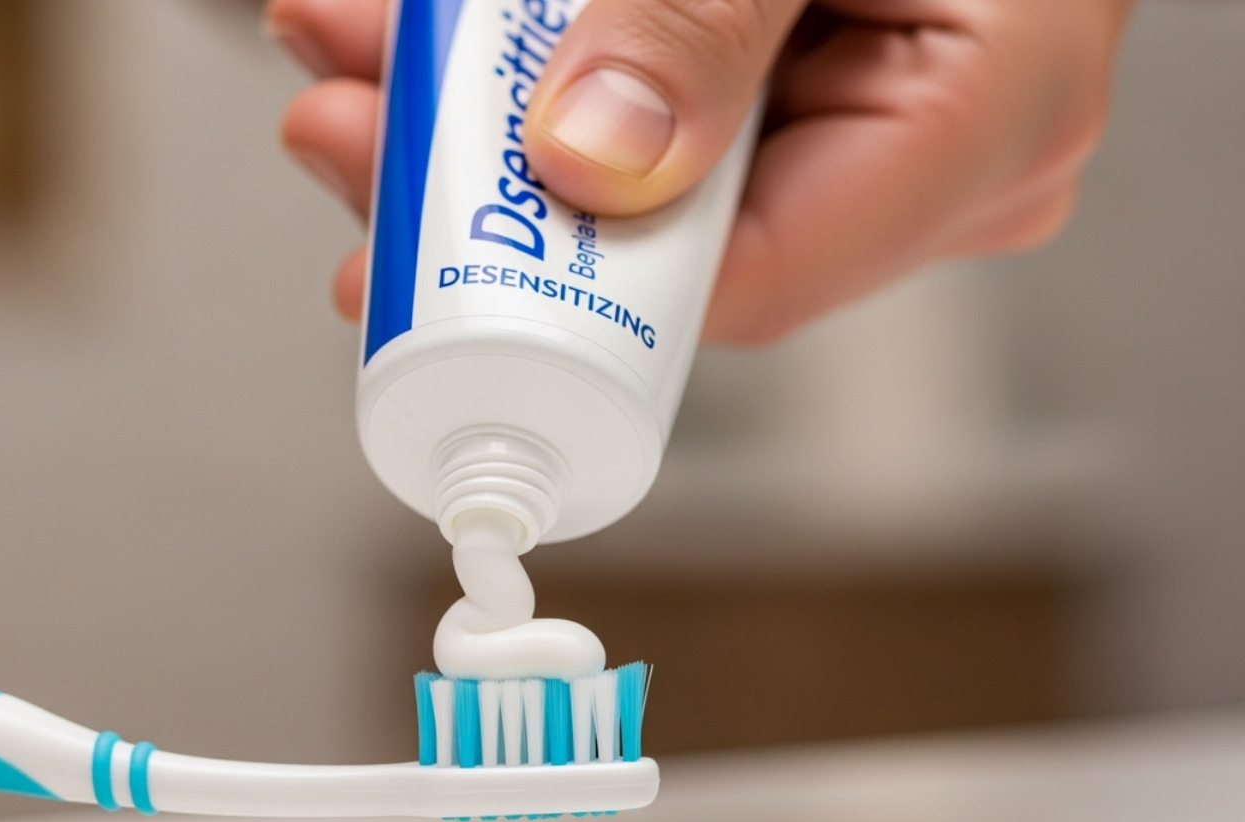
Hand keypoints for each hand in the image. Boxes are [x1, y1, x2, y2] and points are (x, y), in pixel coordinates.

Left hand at [268, 0, 1130, 342]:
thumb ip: (703, 24)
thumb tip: (590, 156)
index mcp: (984, 129)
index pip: (743, 283)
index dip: (560, 284)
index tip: (415, 240)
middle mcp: (928, 167)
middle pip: (660, 239)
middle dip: (484, 176)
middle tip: (347, 122)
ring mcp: (862, 136)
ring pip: (632, 178)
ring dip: (484, 112)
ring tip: (357, 49)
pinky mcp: (804, 100)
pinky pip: (651, 119)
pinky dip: (547, 68)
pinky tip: (440, 32)